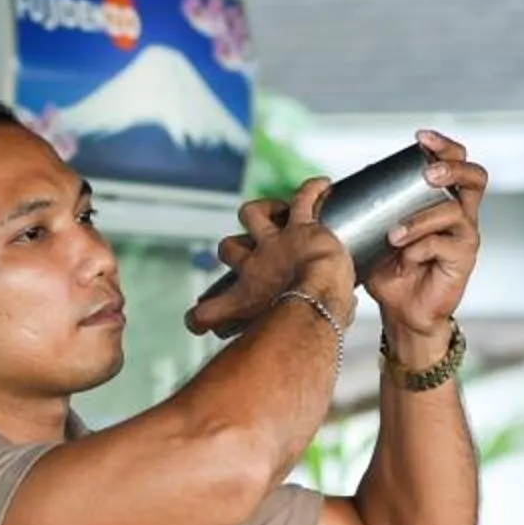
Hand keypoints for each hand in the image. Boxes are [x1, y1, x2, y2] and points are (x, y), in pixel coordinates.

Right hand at [187, 177, 354, 338]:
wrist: (318, 300)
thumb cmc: (309, 324)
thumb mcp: (287, 339)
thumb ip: (300, 335)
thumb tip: (323, 340)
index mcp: (246, 297)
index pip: (205, 312)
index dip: (200, 317)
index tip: (202, 322)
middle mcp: (253, 267)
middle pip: (228, 248)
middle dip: (235, 250)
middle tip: (252, 256)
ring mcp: (274, 243)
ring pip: (251, 214)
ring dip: (259, 212)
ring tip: (272, 215)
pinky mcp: (300, 226)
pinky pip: (302, 199)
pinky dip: (312, 190)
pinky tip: (323, 184)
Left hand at [360, 131, 486, 362]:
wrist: (401, 311)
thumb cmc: (389, 269)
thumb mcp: (375, 233)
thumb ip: (367, 209)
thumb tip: (335, 185)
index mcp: (442, 200)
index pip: (456, 161)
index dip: (444, 146)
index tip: (419, 138)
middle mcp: (460, 214)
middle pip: (475, 176)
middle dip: (451, 168)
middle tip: (427, 173)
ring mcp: (464, 236)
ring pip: (455, 211)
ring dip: (421, 218)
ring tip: (394, 234)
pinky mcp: (463, 259)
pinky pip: (445, 243)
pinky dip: (420, 247)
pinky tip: (405, 258)